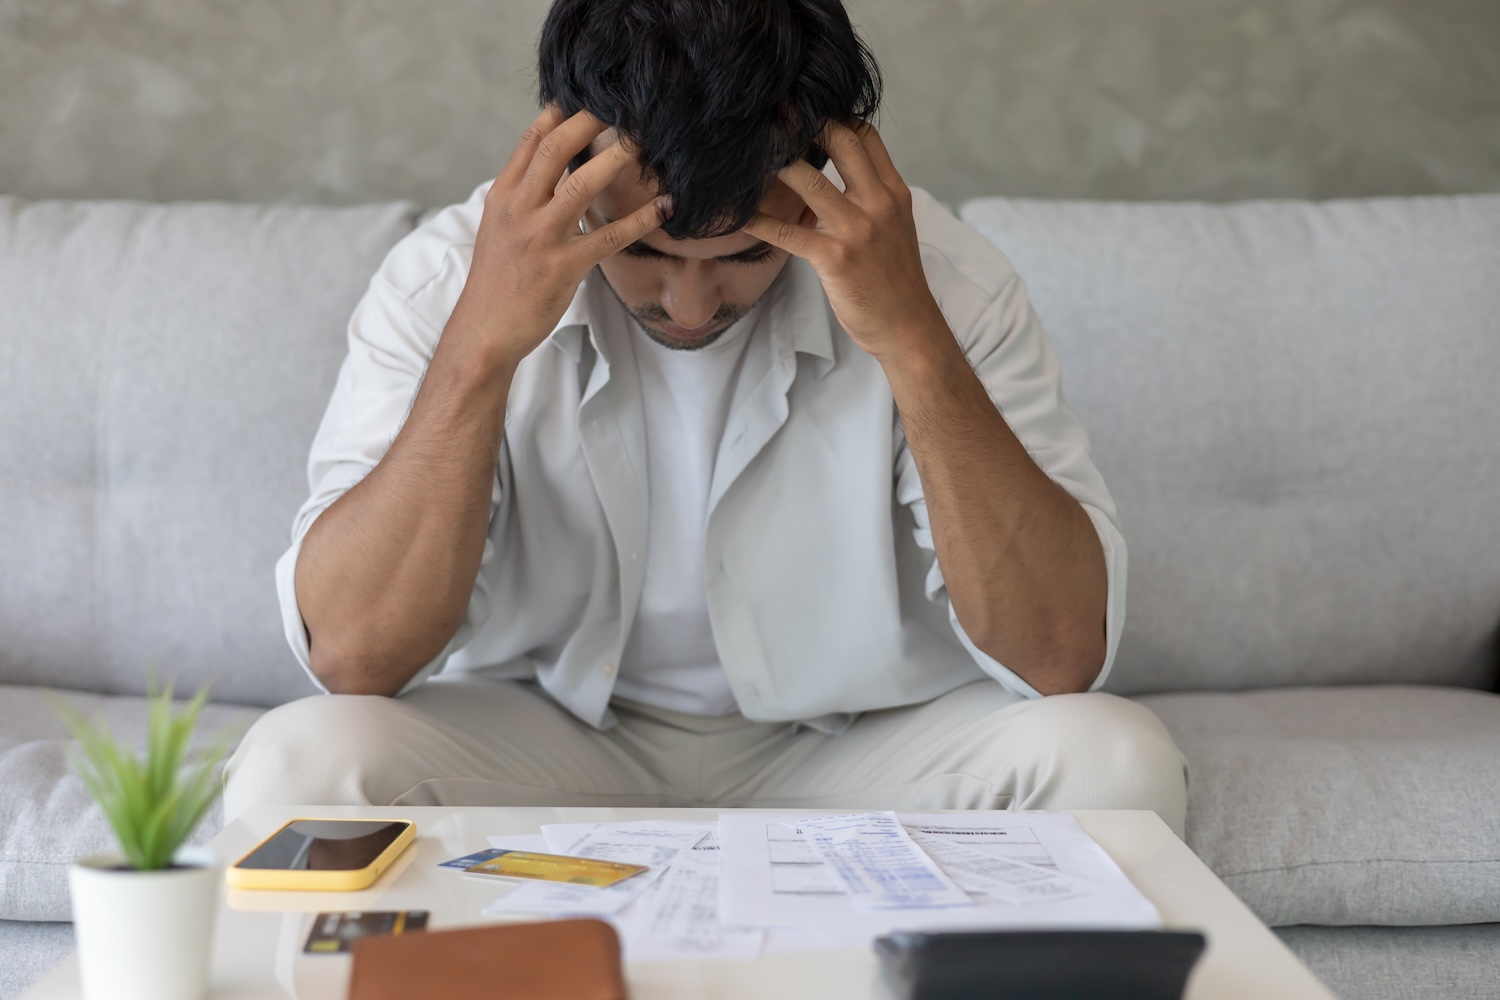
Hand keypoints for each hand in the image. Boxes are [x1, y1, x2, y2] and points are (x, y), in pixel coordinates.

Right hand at [447, 106, 671, 369]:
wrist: (484, 332)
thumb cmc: (497, 284)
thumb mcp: (500, 231)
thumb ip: (525, 199)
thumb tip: (556, 173)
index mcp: (503, 197)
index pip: (530, 143)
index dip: (559, 113)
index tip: (586, 94)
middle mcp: (519, 209)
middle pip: (555, 150)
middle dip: (589, 122)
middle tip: (623, 105)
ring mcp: (540, 237)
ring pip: (581, 184)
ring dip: (616, 159)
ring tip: (645, 142)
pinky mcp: (562, 267)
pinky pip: (608, 237)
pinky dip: (639, 220)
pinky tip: (664, 208)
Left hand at [743, 122, 944, 364]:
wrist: (908, 327)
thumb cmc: (895, 281)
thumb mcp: (893, 230)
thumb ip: (864, 202)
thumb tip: (818, 193)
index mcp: (893, 193)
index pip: (866, 136)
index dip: (835, 115)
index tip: (805, 110)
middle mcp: (878, 203)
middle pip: (842, 141)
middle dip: (805, 121)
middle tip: (772, 111)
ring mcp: (857, 230)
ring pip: (810, 180)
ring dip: (777, 163)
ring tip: (749, 151)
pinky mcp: (834, 258)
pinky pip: (787, 233)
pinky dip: (758, 222)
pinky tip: (736, 217)